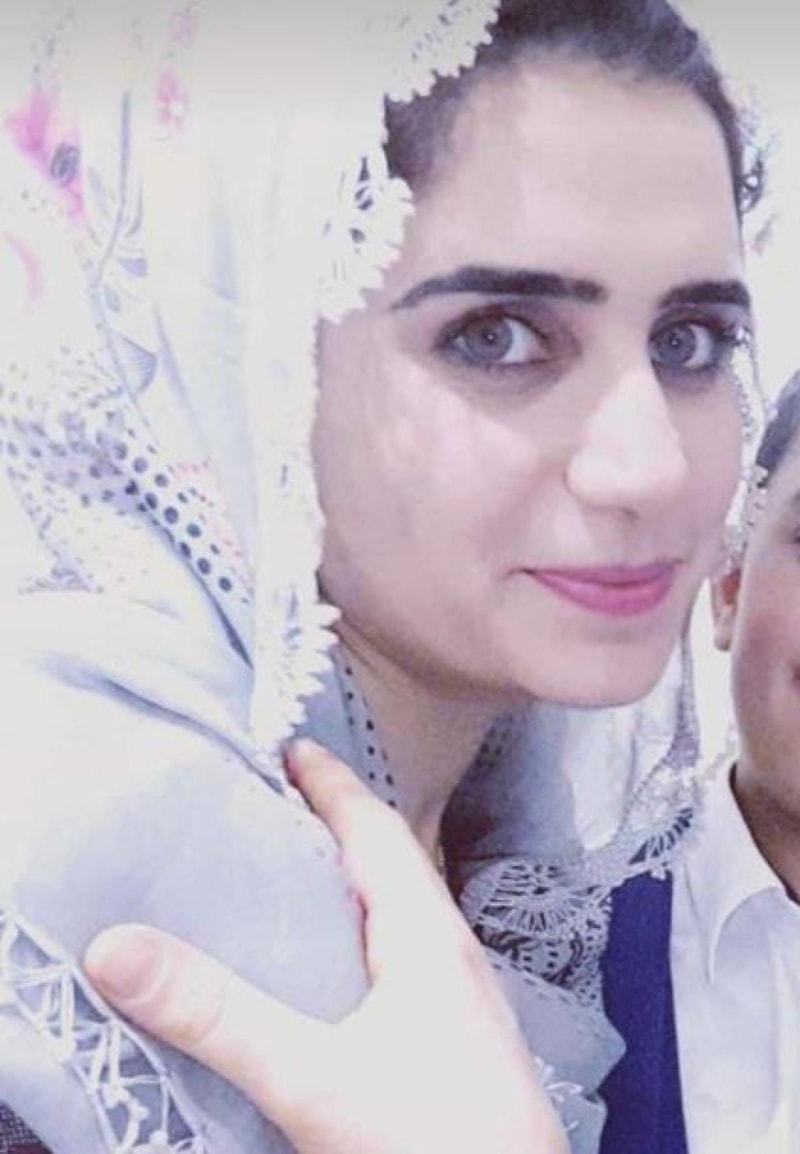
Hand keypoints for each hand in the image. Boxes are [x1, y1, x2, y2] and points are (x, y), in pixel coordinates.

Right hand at [84, 740, 566, 1153]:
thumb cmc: (433, 1136)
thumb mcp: (312, 1076)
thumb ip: (219, 1016)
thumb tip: (114, 947)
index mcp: (427, 932)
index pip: (375, 828)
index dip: (331, 783)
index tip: (289, 746)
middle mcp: (450, 952)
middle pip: (391, 863)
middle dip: (336, 825)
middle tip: (275, 806)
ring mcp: (460, 999)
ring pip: (399, 913)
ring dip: (351, 883)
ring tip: (293, 880)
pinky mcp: (455, 1041)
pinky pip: (402, 959)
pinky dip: (361, 936)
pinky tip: (332, 976)